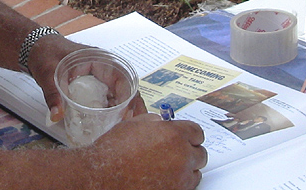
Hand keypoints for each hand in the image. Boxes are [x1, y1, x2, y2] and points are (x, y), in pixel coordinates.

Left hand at [27, 36, 146, 122]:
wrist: (36, 48)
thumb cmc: (45, 53)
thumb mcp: (47, 73)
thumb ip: (53, 94)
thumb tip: (57, 115)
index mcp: (97, 59)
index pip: (121, 78)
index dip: (127, 96)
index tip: (126, 114)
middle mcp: (103, 67)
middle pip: (125, 86)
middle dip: (132, 106)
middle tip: (133, 126)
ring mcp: (99, 75)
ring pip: (119, 92)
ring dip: (123, 108)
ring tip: (124, 128)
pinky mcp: (93, 83)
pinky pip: (108, 95)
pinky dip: (112, 108)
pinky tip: (110, 122)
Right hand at [85, 113, 207, 189]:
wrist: (104, 174)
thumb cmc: (114, 151)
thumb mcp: (133, 125)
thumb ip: (153, 122)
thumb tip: (159, 123)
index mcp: (173, 134)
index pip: (197, 132)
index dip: (189, 133)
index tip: (185, 136)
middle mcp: (181, 155)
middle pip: (201, 153)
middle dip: (190, 150)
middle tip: (176, 150)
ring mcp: (180, 177)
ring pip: (196, 171)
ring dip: (187, 167)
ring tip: (169, 165)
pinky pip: (187, 186)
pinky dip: (181, 182)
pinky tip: (167, 177)